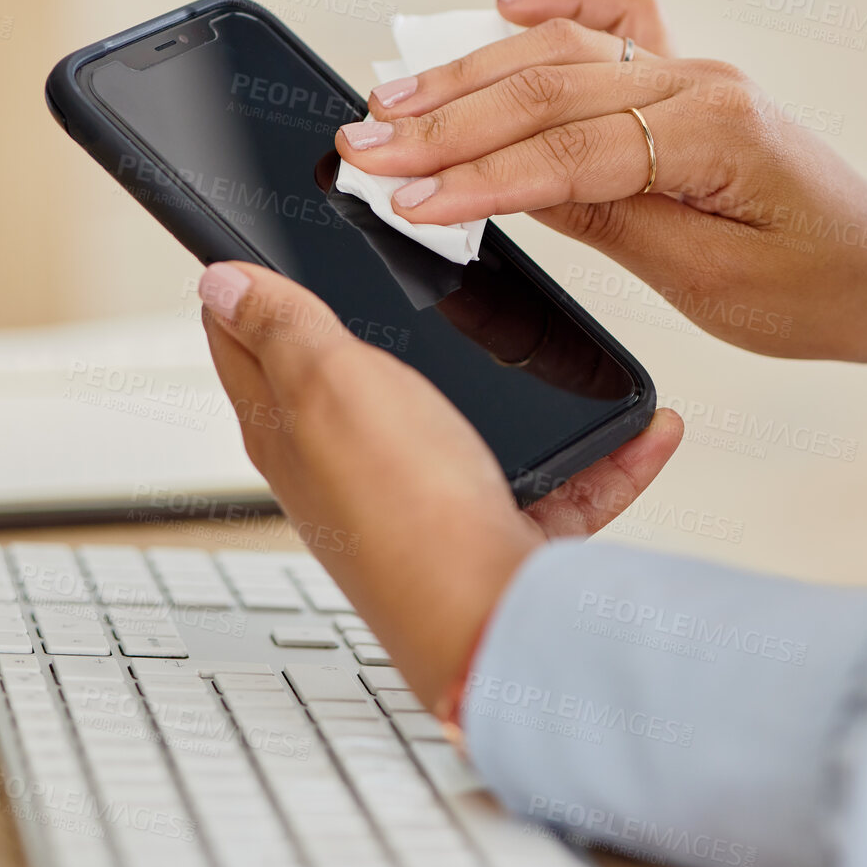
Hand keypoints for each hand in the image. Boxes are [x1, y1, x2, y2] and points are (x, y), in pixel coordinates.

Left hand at [196, 260, 683, 707]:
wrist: (489, 622)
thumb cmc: (405, 510)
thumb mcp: (330, 385)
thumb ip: (284, 329)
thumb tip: (219, 281)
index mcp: (296, 429)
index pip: (250, 346)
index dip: (249, 290)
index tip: (262, 245)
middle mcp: (357, 468)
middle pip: (366, 381)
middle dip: (397, 327)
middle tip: (422, 270)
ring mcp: (431, 498)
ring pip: (478, 422)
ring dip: (521, 387)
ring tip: (561, 346)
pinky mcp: (499, 530)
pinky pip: (562, 480)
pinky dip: (607, 455)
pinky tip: (646, 429)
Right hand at [338, 0, 866, 364]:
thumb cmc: (815, 288)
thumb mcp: (710, 281)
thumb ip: (612, 221)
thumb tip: (514, 186)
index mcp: (716, 133)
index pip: (572, 152)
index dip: (481, 179)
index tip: (407, 202)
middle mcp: (699, 82)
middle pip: (549, 89)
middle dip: (447, 123)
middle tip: (362, 150)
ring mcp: (691, 69)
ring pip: (561, 53)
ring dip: (469, 74)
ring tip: (389, 100)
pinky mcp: (683, 77)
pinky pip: (614, 18)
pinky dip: (556, 2)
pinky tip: (500, 4)